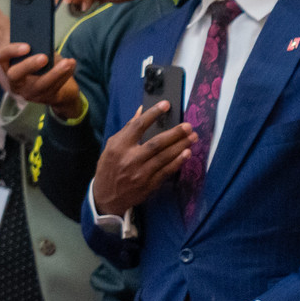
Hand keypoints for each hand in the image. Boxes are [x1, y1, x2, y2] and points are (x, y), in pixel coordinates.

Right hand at [0, 44, 81, 109]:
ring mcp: (30, 92)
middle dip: (29, 65)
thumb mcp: (34, 54)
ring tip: (67, 62)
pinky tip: (72, 63)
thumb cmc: (42, 65)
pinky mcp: (46, 98)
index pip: (1, 57)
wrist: (57, 89)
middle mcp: (15, 82)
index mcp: (7, 67)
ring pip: (41, 84)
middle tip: (44, 57)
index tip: (27, 46)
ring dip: (55, 72)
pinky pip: (56, 86)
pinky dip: (66, 74)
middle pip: (15, 75)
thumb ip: (32, 44)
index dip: (11, 51)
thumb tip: (38, 31)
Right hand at [91, 103, 198, 218]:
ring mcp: (141, 172)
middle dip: (174, 133)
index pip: (138, 126)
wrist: (107, 195)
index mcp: (119, 146)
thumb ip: (128, 129)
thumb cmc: (110, 167)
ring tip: (192, 137)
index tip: (166, 105)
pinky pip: (166, 171)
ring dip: (180, 146)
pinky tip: (187, 154)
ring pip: (164, 157)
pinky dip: (177, 162)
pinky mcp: (149, 184)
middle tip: (188, 126)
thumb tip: (141, 111)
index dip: (153, 114)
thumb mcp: (112, 146)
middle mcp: (130, 158)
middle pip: (156, 143)